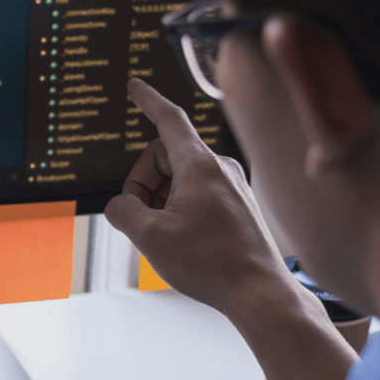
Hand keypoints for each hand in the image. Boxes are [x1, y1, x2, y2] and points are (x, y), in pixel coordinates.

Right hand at [105, 78, 290, 315]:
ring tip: (162, 235)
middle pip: (165, 157)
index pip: (169, 119)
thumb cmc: (211, 264)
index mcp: (199, 165)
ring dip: (160, 200)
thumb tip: (121, 205)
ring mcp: (232, 186)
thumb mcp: (149, 237)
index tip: (134, 87)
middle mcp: (219, 168)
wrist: (259, 292)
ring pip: (180, 178)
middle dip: (143, 184)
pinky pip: (198, 194)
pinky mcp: (237, 205)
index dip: (147, 100)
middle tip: (138, 218)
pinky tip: (181, 239)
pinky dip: (179, 208)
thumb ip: (121, 211)